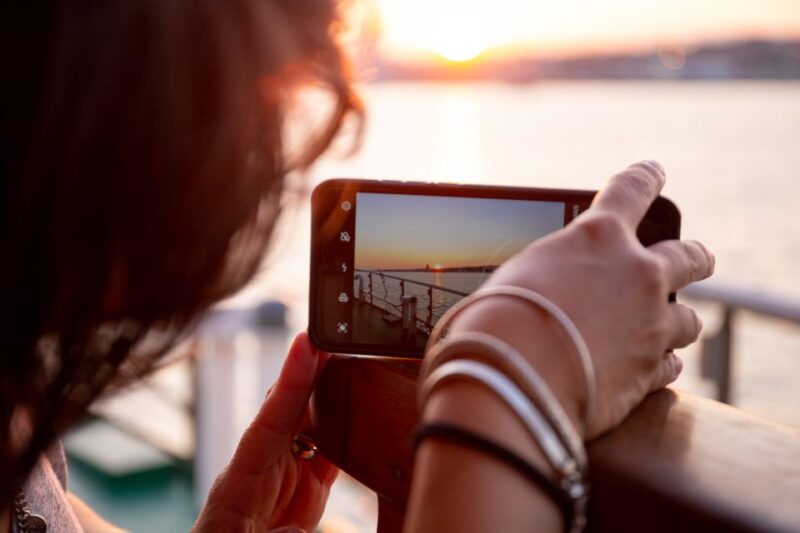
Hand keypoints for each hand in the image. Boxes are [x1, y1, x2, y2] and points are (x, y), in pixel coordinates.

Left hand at [193, 333, 336, 532]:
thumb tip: (299, 529)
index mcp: (243, 478)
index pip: (270, 419)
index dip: (291, 381)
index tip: (307, 343)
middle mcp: (267, 465)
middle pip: (295, 407)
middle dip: (315, 368)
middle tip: (336, 330)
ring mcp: (289, 473)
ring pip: (316, 422)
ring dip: (335, 390)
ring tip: (355, 354)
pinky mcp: (308, 487)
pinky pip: (333, 450)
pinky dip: (350, 428)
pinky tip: (365, 408)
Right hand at [449, 161, 714, 439]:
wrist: (513, 381)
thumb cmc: (496, 321)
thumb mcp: (517, 276)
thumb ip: (547, 272)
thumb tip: (547, 290)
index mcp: (598, 237)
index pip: (631, 190)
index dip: (645, 178)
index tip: (655, 172)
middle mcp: (637, 275)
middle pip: (689, 256)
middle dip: (695, 257)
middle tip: (698, 259)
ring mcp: (651, 325)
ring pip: (688, 319)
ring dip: (678, 320)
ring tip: (669, 327)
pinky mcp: (651, 373)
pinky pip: (671, 366)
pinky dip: (662, 364)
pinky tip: (652, 367)